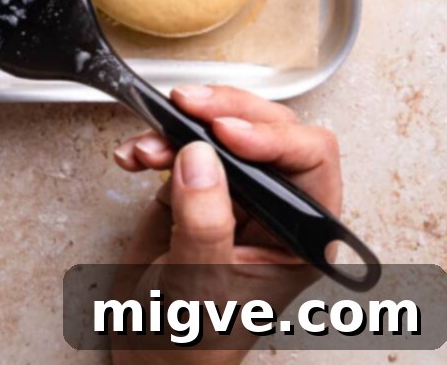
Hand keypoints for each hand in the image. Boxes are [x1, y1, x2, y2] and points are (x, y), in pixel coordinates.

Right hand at [108, 84, 342, 363]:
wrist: (148, 356)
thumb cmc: (190, 344)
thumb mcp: (201, 288)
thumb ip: (206, 223)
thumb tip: (201, 157)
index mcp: (300, 237)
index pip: (310, 159)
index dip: (271, 137)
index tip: (225, 133)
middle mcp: (274, 209)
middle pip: (269, 129)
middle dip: (226, 112)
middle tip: (187, 106)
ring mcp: (233, 195)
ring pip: (225, 128)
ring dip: (183, 122)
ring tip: (149, 142)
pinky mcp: (194, 186)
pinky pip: (183, 141)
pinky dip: (155, 139)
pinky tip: (135, 155)